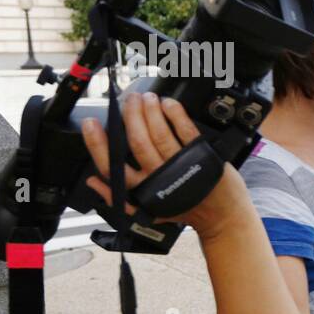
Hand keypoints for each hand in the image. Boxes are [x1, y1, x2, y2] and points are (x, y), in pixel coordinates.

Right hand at [80, 90, 249, 241]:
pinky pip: (186, 131)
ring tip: (146, 98)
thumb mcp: (146, 210)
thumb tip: (92, 181)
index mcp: (142, 190)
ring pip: (160, 133)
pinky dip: (175, 114)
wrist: (221, 216)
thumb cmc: (184, 210)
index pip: (111, 166)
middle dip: (130, 115)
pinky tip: (168, 104)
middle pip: (137, 141)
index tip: (91, 123)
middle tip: (128, 100)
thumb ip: (118, 196)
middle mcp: (160, 177)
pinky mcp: (203, 156)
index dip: (97, 143)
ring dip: (150, 111)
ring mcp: (182, 165)